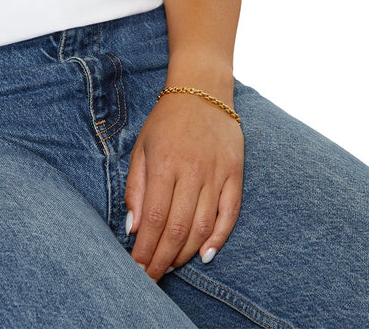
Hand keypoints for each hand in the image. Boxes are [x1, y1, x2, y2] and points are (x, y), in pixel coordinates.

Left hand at [125, 91, 243, 279]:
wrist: (202, 91)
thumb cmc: (166, 121)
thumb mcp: (141, 148)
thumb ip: (136, 188)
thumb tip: (133, 228)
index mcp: (164, 164)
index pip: (154, 218)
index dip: (146, 248)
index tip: (137, 268)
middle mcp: (191, 171)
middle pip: (178, 228)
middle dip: (163, 258)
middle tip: (152, 277)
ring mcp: (216, 173)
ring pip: (203, 226)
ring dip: (186, 253)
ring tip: (171, 266)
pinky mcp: (235, 174)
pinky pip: (230, 214)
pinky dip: (219, 238)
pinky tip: (205, 255)